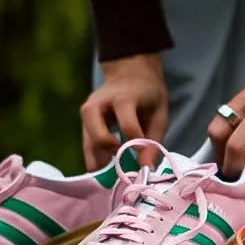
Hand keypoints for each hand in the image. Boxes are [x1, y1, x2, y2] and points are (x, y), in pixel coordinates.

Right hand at [79, 54, 168, 169]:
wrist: (129, 72)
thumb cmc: (148, 94)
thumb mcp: (159, 114)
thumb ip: (154, 141)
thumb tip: (146, 168)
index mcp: (123, 98)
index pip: (128, 127)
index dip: (137, 146)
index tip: (145, 161)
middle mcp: (99, 104)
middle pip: (98, 136)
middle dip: (112, 154)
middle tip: (126, 166)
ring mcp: (88, 111)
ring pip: (88, 141)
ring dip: (99, 160)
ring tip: (113, 172)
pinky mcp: (84, 120)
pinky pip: (86, 143)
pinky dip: (94, 157)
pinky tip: (105, 167)